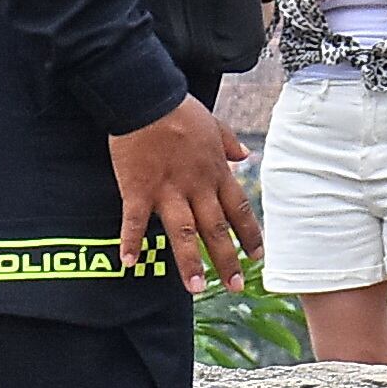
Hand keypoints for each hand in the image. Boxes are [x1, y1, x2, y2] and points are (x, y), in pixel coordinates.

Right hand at [110, 96, 259, 291]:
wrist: (148, 98)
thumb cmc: (181, 110)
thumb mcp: (215, 124)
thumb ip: (230, 144)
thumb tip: (244, 156)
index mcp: (215, 172)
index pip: (238, 209)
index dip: (250, 234)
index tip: (258, 256)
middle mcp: (196, 186)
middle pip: (216, 229)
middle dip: (227, 259)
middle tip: (236, 285)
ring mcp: (168, 190)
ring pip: (183, 232)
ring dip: (189, 262)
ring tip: (196, 289)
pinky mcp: (138, 189)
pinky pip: (134, 221)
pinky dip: (130, 242)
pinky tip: (127, 263)